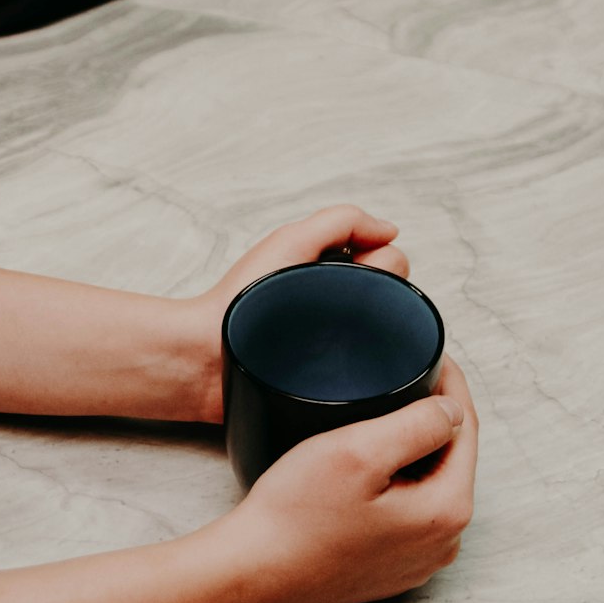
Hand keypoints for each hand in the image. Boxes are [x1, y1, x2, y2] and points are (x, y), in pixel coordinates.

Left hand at [186, 204, 408, 422]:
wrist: (209, 356)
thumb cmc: (241, 300)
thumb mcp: (291, 242)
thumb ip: (342, 222)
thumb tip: (391, 230)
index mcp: (334, 271)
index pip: (392, 261)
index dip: (379, 264)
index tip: (348, 273)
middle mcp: (341, 305)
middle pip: (394, 293)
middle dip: (376, 293)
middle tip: (335, 302)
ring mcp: (339, 343)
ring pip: (388, 331)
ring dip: (373, 328)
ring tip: (334, 332)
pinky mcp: (335, 380)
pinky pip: (372, 370)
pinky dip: (368, 362)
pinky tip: (343, 359)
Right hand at [218, 355, 478, 602]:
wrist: (251, 575)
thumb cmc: (296, 516)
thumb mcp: (359, 451)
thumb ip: (418, 424)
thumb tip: (452, 409)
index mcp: (447, 510)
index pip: (465, 428)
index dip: (449, 383)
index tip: (429, 352)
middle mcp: (443, 543)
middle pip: (450, 458)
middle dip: (432, 416)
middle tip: (404, 378)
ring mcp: (417, 561)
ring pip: (429, 484)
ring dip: (413, 449)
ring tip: (382, 416)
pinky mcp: (390, 568)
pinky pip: (408, 511)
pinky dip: (396, 482)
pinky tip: (366, 468)